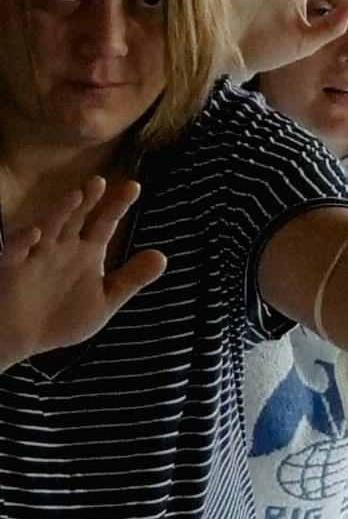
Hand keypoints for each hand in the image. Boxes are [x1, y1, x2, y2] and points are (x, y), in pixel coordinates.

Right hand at [0, 175, 159, 363]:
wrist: (21, 338)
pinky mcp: (11, 269)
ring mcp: (34, 256)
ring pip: (47, 228)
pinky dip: (24, 242)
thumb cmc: (60, 317)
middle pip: (76, 219)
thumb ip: (131, 279)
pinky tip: (37, 234)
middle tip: (100, 181)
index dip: (117, 206)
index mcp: (84, 254)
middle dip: (88, 200)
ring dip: (60, 212)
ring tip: (77, 196)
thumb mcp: (103, 300)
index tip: (134, 186)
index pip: (104, 224)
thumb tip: (162, 256)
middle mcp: (60, 249)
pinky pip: (15, 252)